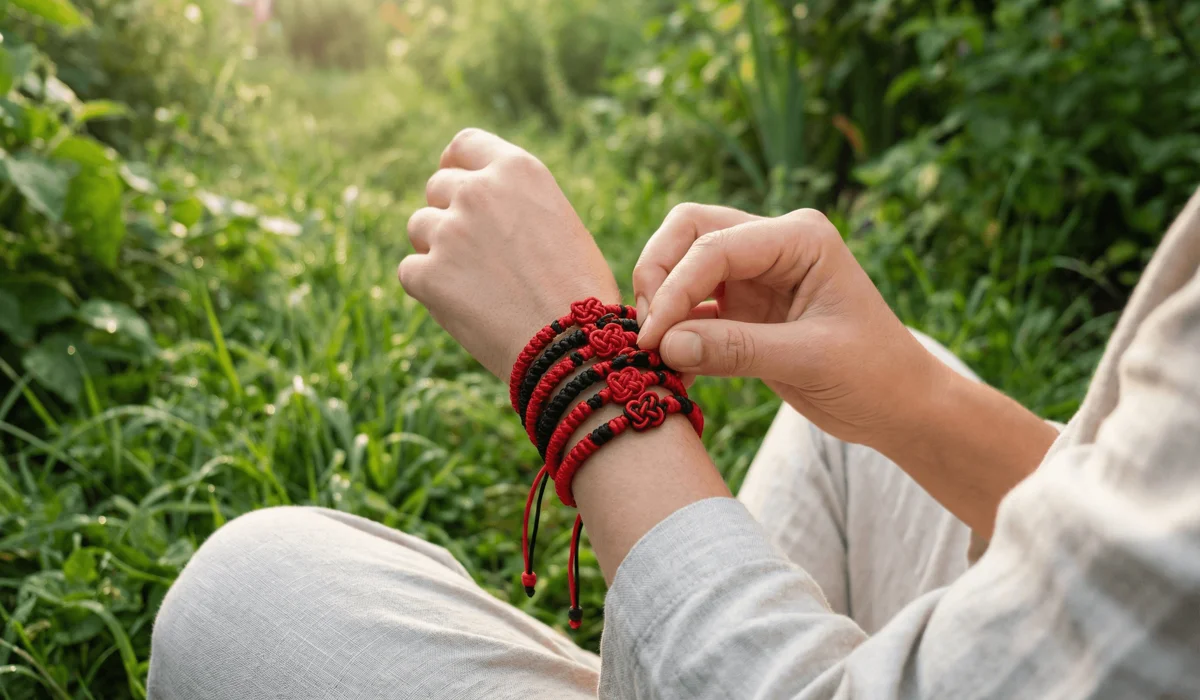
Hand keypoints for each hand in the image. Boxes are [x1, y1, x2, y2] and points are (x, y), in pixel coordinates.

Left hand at [399, 129, 619, 378]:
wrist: (572, 344)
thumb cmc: (578, 291)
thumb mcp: (559, 222)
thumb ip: (515, 201)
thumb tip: (471, 200)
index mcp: (518, 171)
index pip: (466, 144)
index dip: (454, 162)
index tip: (452, 178)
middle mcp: (478, 191)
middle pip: (438, 187)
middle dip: (448, 213)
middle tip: (474, 253)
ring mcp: (449, 231)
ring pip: (419, 228)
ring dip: (437, 250)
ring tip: (477, 285)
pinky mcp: (427, 274)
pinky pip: (411, 271)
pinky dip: (429, 288)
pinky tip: (464, 307)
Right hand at [633, 203, 944, 445]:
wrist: (900, 406)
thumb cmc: (874, 375)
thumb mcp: (808, 360)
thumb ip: (736, 350)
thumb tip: (665, 346)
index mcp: (800, 238)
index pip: (715, 246)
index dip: (674, 288)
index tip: (653, 338)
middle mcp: (774, 244)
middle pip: (689, 232)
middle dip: (659, 276)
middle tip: (648, 332)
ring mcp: (757, 273)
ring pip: (683, 262)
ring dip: (662, 302)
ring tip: (656, 352)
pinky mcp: (744, 306)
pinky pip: (692, 305)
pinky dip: (675, 330)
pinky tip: (671, 366)